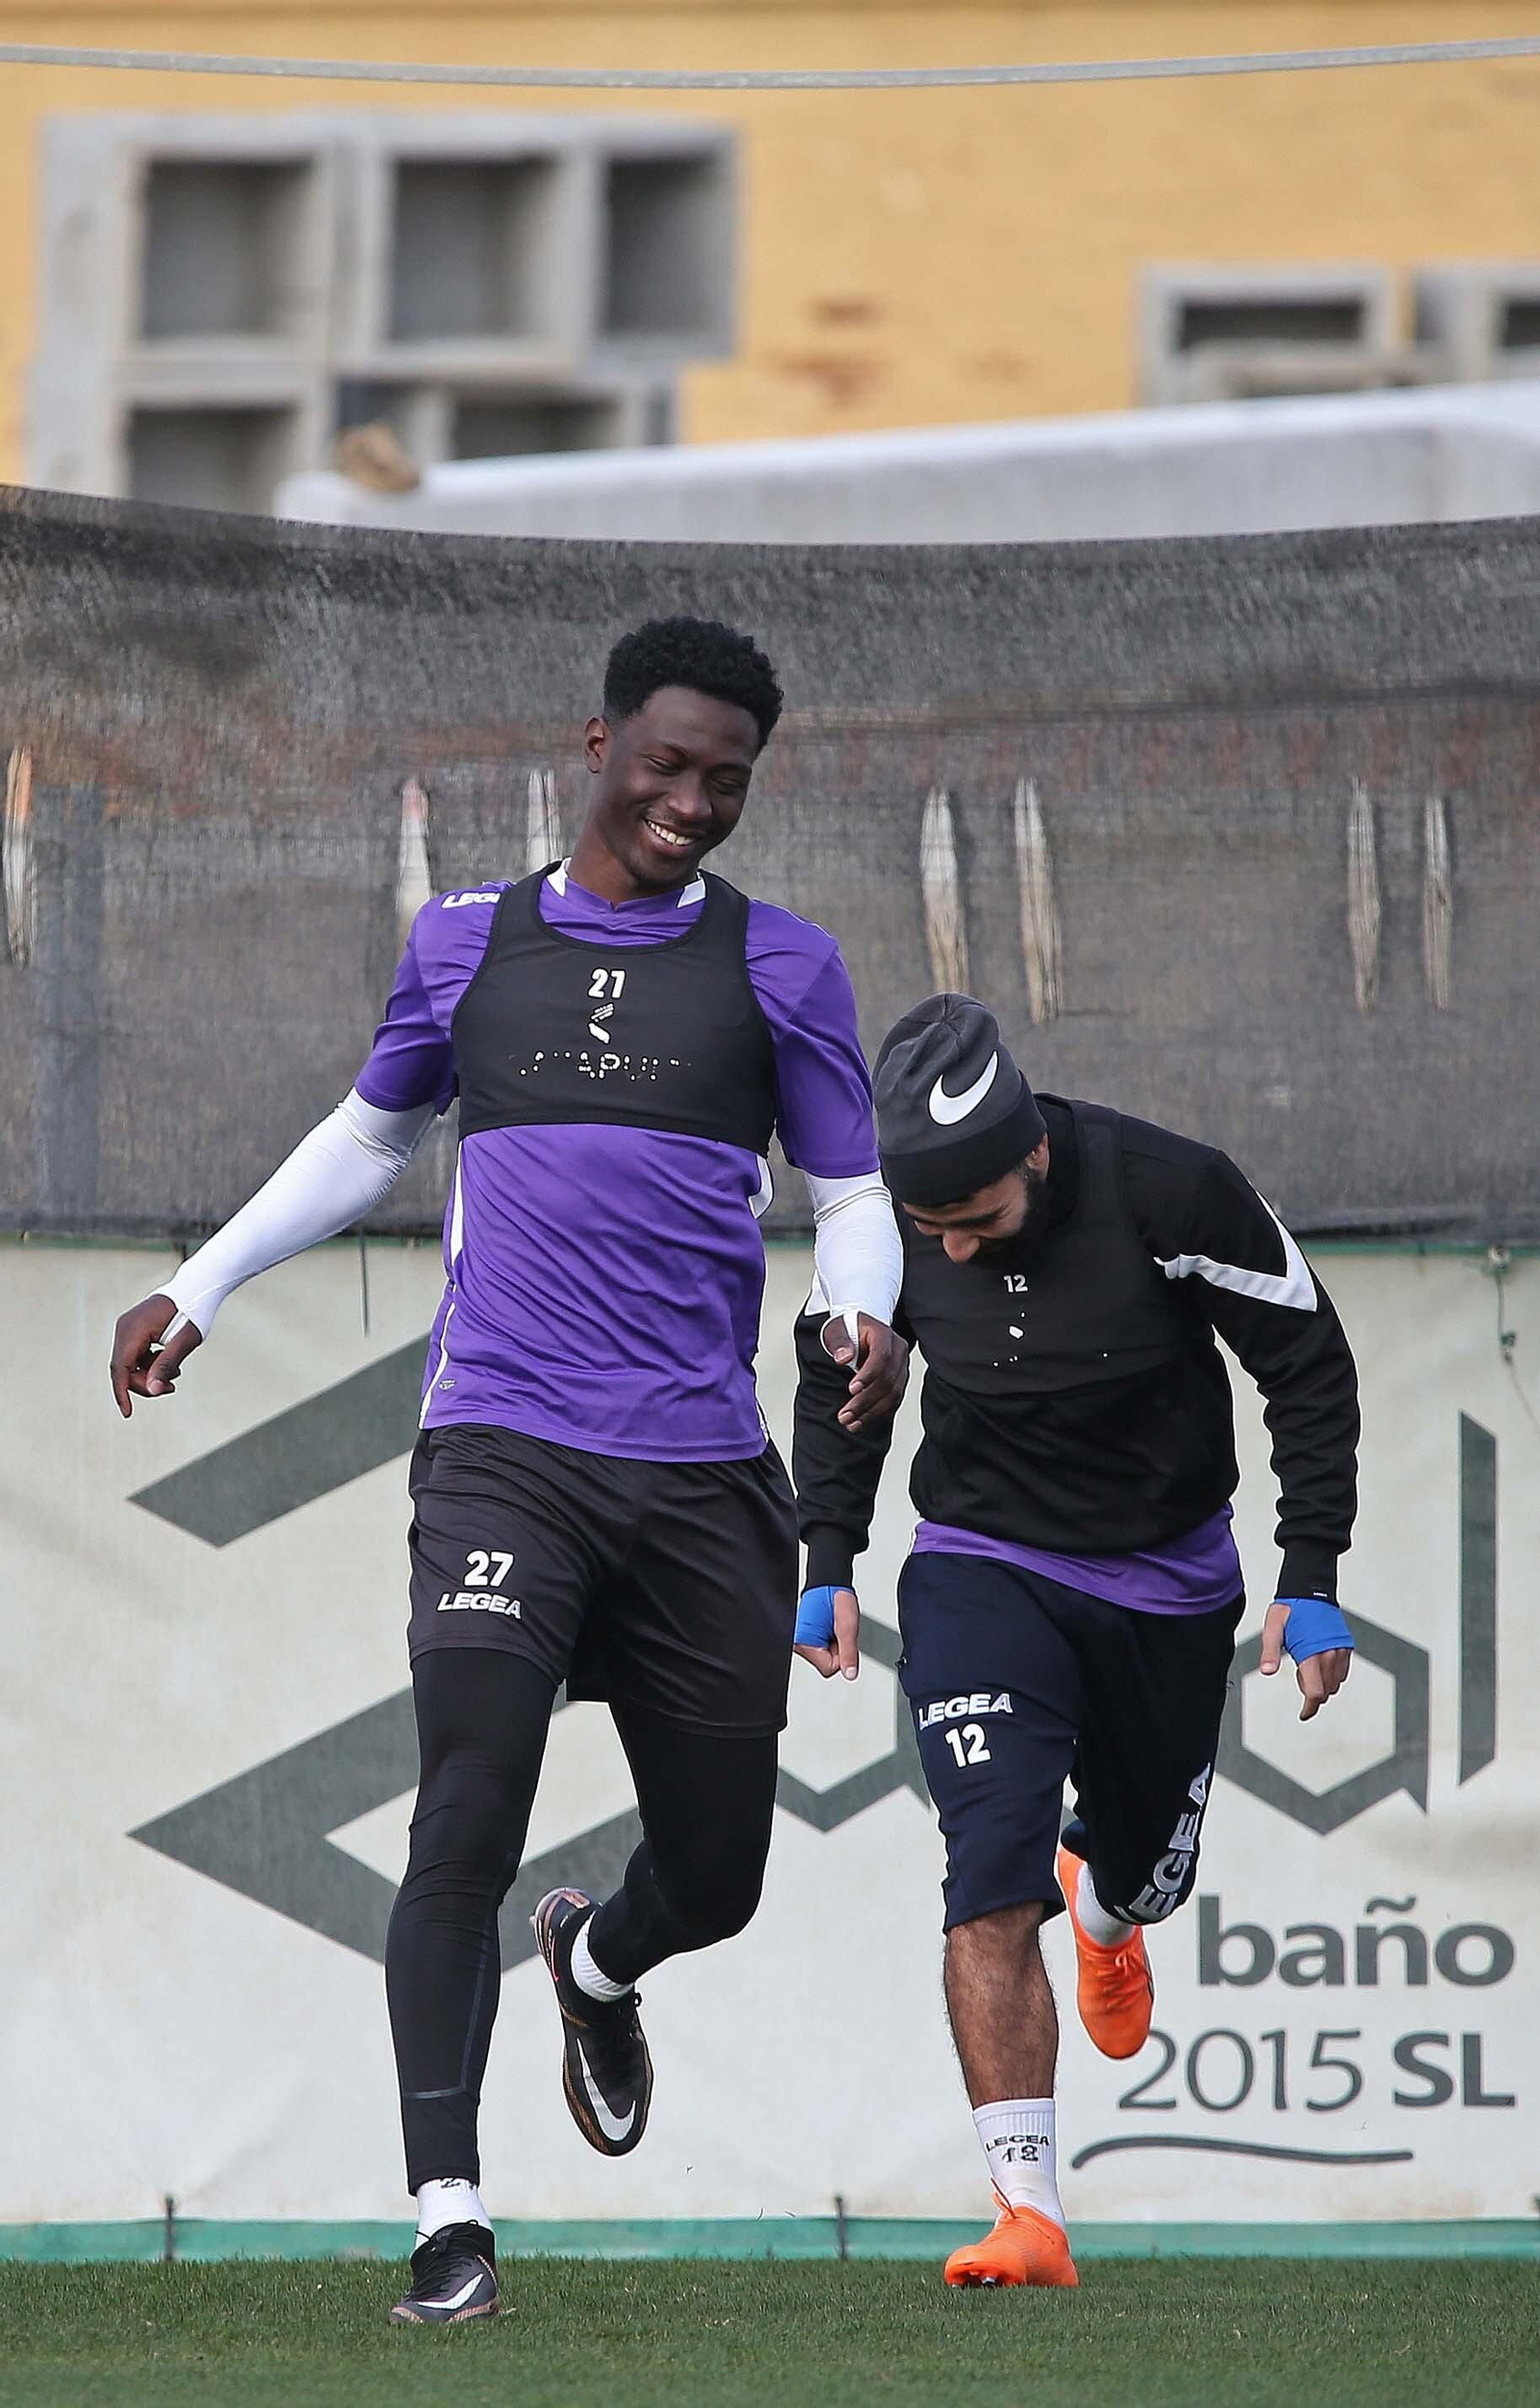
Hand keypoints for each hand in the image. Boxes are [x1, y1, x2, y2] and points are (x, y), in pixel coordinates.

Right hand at [110, 1292, 201, 1417]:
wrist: (195, 1289)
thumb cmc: (192, 1312)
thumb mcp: (183, 1342)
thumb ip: (166, 1366)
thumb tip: (151, 1390)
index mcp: (133, 1330)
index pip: (120, 1368)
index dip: (123, 1392)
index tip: (128, 1413)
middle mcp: (124, 1328)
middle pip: (124, 1369)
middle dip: (145, 1383)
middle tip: (170, 1389)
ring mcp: (128, 1328)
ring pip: (130, 1364)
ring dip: (149, 1375)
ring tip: (175, 1374)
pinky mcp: (134, 1331)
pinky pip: (136, 1356)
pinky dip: (150, 1365)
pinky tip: (169, 1364)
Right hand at [794, 1586, 860, 1681]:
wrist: (830, 1581)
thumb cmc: (836, 1597)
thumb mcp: (848, 1626)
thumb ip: (849, 1653)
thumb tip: (850, 1674)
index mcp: (801, 1640)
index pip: (829, 1668)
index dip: (842, 1655)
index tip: (841, 1637)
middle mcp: (796, 1642)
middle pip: (826, 1664)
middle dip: (837, 1649)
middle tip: (837, 1629)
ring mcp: (799, 1639)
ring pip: (825, 1657)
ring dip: (834, 1644)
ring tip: (833, 1626)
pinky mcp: (803, 1636)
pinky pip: (822, 1648)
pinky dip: (830, 1640)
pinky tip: (829, 1627)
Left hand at [822, 1313, 908, 1431]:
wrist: (858, 1330)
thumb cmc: (848, 1329)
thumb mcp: (837, 1329)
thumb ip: (839, 1342)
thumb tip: (843, 1358)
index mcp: (884, 1335)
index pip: (881, 1357)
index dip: (868, 1375)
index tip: (851, 1389)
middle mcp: (898, 1351)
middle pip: (888, 1380)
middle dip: (865, 1401)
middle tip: (845, 1415)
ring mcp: (901, 1367)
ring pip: (893, 1394)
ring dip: (871, 1412)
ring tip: (851, 1423)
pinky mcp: (899, 1381)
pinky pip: (892, 1401)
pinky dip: (877, 1414)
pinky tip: (861, 1422)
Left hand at [1260, 1597, 1352, 1721]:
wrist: (1311, 1589)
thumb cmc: (1291, 1608)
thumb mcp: (1273, 1628)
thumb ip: (1270, 1651)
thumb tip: (1266, 1671)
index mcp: (1312, 1652)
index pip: (1315, 1692)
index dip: (1309, 1708)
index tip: (1303, 1714)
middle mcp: (1330, 1654)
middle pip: (1326, 1691)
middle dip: (1312, 1693)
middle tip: (1299, 1674)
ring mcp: (1341, 1650)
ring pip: (1336, 1683)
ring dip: (1322, 1684)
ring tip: (1307, 1664)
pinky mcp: (1347, 1646)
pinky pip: (1343, 1672)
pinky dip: (1333, 1675)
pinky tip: (1319, 1662)